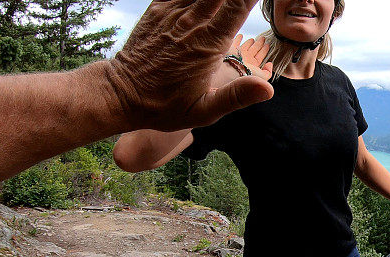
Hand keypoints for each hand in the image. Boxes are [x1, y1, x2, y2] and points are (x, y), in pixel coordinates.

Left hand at [105, 0, 273, 131]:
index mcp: (208, 45)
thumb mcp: (203, 112)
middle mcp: (191, 23)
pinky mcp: (158, 8)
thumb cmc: (165, 106)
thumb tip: (267, 88)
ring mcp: (172, 12)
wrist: (122, 94)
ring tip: (224, 4)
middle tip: (244, 0)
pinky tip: (203, 2)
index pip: (237, 6)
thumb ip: (236, 97)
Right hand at [229, 35, 273, 82]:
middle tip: (263, 38)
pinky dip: (238, 39)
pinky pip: (235, 42)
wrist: (231, 72)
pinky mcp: (231, 50)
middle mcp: (246, 60)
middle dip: (258, 44)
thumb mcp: (262, 77)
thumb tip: (270, 64)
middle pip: (254, 50)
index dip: (264, 50)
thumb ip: (268, 72)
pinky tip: (240, 36)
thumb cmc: (246, 76)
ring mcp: (238, 55)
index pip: (260, 57)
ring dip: (249, 42)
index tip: (267, 45)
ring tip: (252, 39)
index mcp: (253, 66)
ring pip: (245, 46)